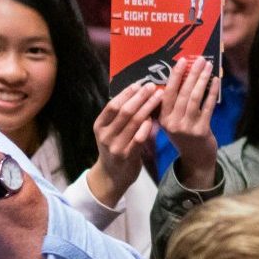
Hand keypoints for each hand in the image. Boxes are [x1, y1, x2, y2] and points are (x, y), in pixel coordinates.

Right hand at [83, 81, 161, 208]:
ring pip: (133, 122)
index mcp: (99, 125)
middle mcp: (105, 135)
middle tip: (152, 86)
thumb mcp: (111, 131)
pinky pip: (138, 138)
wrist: (112, 175)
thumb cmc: (115, 147)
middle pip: (124, 111)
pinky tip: (154, 118)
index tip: (139, 84)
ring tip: (158, 97)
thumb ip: (119, 115)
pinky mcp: (127, 156)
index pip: (113, 105)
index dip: (126, 93)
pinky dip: (146, 127)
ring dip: (147, 107)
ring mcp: (116, 146)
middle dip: (140, 97)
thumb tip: (136, 91)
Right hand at [156, 55, 220, 188]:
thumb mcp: (171, 123)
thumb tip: (177, 78)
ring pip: (195, 98)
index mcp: (163, 118)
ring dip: (202, 80)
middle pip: (182, 93)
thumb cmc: (184, 136)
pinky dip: (212, 93)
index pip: (167, 93)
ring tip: (208, 66)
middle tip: (199, 59)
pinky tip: (215, 81)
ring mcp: (187, 127)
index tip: (181, 61)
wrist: (196, 159)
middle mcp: (173, 122)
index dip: (175, 76)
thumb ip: (170, 106)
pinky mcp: (201, 130)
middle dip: (191, 74)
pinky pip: (208, 107)